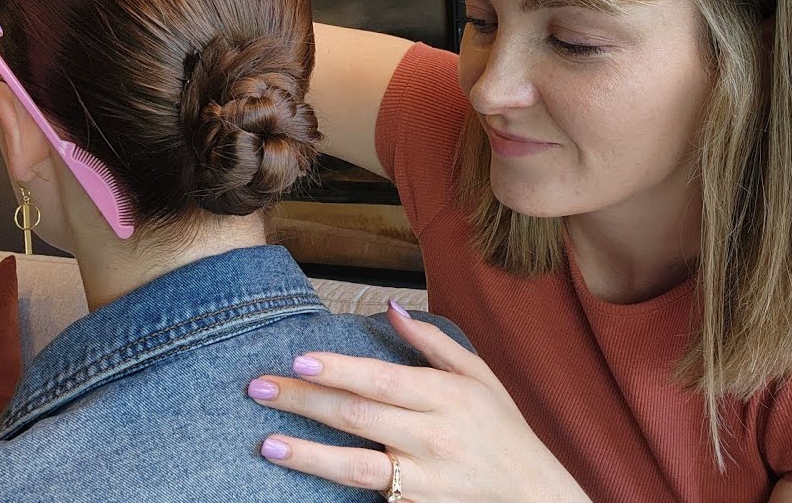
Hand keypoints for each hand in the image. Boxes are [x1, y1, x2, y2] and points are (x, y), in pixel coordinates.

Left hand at [246, 302, 588, 502]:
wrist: (532, 496)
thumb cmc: (503, 431)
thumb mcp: (479, 377)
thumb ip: (432, 343)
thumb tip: (389, 308)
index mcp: (447, 397)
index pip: (383, 380)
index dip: (339, 370)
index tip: (300, 359)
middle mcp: (434, 437)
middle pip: (357, 416)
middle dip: (304, 400)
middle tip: (259, 388)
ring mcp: (424, 479)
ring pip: (356, 465)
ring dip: (307, 454)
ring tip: (268, 443)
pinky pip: (371, 495)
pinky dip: (334, 486)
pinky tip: (302, 473)